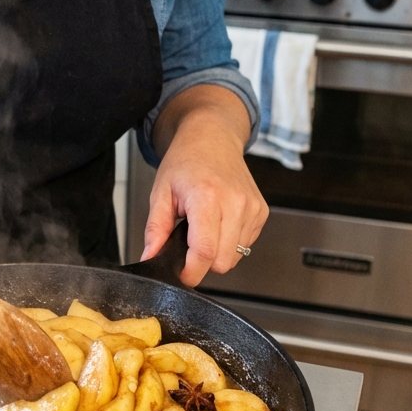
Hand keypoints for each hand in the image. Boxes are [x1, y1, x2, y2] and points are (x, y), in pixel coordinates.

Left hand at [139, 86, 267, 286]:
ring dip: (218, 251)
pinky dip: (231, 242)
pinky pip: (246, 245)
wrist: (212, 137)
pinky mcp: (261, 212)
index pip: (205, 252)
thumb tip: (150, 258)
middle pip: (222, 262)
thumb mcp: (160, 192)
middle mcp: (235, 203)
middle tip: (188, 243)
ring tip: (205, 225)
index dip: (190, 272)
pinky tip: (220, 221)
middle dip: (203, 262)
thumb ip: (155, 229)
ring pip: (236, 257)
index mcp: (207, 198)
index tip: (180, 273)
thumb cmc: (185, 161)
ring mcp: (252, 208)